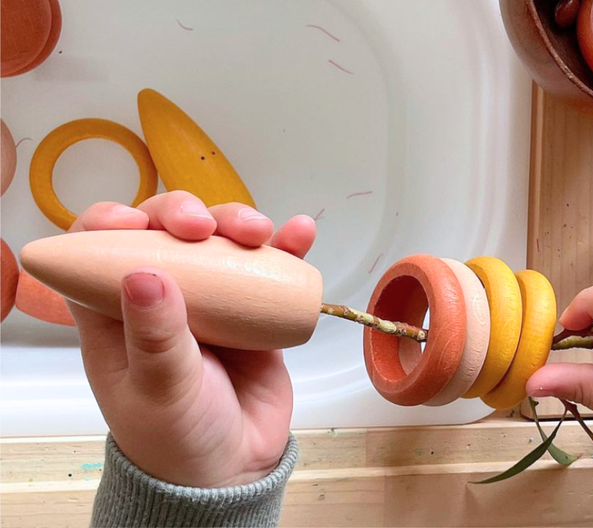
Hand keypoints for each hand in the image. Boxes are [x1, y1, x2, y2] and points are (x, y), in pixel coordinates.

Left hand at [68, 191, 315, 487]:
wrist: (233, 468)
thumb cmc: (177, 435)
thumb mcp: (159, 389)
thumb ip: (154, 336)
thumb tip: (143, 274)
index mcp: (116, 312)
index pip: (100, 249)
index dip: (113, 223)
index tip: (137, 221)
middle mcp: (162, 296)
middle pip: (167, 232)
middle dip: (186, 214)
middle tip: (206, 228)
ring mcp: (211, 298)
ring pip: (219, 240)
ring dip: (238, 222)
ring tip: (261, 232)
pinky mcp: (252, 308)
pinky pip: (268, 268)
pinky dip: (285, 246)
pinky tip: (301, 232)